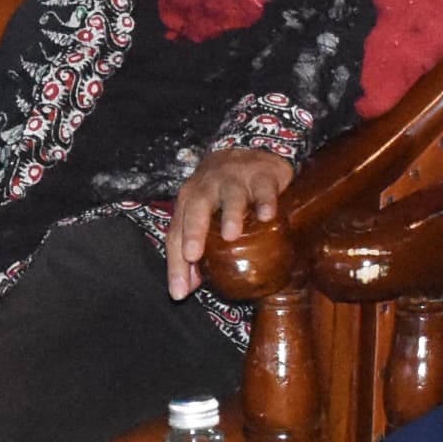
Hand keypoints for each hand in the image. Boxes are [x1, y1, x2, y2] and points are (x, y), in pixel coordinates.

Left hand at [165, 147, 294, 298]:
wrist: (250, 149)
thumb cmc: (220, 191)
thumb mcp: (203, 216)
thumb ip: (194, 251)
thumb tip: (185, 290)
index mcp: (188, 201)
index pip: (176, 233)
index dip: (175, 264)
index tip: (178, 292)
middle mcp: (207, 188)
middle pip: (196, 208)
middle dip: (193, 231)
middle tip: (192, 255)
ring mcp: (234, 179)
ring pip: (230, 196)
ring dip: (229, 214)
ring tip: (231, 235)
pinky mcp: (261, 175)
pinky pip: (263, 189)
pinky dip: (265, 201)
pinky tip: (267, 216)